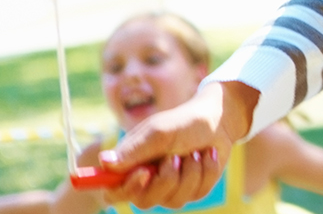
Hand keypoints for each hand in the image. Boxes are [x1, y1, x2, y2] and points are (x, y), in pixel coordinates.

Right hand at [102, 81, 256, 208]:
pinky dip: (206, 171)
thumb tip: (104, 162)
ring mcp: (169, 189)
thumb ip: (134, 149)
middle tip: (176, 156)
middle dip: (166, 179)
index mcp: (129, 166)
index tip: (145, 172)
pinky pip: (197, 193)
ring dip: (190, 171)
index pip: (112, 193)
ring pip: (174, 200)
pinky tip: (208, 155)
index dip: (125, 189)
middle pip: (143, 202)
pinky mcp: (192, 192)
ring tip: (195, 151)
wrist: (218, 120)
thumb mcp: (160, 132)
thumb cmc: (183, 122)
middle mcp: (146, 182)